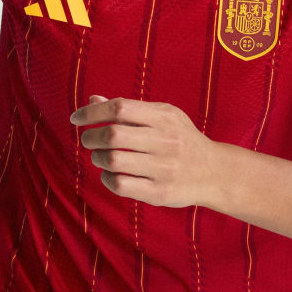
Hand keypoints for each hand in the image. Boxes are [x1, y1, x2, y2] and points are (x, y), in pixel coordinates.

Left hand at [70, 95, 215, 207]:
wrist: (215, 172)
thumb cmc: (181, 139)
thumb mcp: (163, 116)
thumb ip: (128, 109)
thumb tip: (92, 99)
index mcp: (165, 116)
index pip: (120, 108)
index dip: (92, 112)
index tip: (76, 118)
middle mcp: (166, 141)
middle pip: (113, 135)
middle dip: (91, 137)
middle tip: (88, 140)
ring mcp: (164, 168)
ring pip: (113, 161)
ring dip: (98, 158)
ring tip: (100, 157)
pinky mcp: (160, 192)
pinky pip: (120, 185)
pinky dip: (107, 178)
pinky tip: (111, 174)